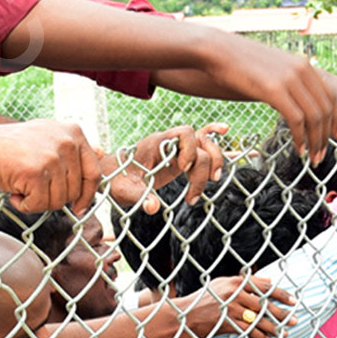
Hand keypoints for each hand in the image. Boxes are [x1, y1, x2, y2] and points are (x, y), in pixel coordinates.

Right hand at [0, 120, 103, 213]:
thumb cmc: (9, 147)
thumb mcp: (47, 138)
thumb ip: (73, 148)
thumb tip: (104, 153)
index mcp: (73, 131)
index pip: (93, 172)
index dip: (87, 195)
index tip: (79, 206)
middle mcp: (67, 141)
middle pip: (75, 192)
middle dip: (53, 197)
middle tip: (32, 187)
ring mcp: (52, 156)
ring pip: (58, 201)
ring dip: (37, 201)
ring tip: (21, 186)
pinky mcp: (36, 172)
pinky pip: (39, 205)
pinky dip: (24, 205)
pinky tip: (13, 191)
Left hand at [104, 123, 226, 212]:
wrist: (111, 176)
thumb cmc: (115, 181)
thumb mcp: (124, 190)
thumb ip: (138, 196)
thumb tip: (153, 207)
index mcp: (155, 143)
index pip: (184, 133)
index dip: (189, 149)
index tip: (182, 169)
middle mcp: (168, 141)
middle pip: (200, 142)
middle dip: (204, 166)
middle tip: (194, 194)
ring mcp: (175, 148)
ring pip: (206, 144)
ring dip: (214, 162)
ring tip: (212, 183)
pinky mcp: (180, 156)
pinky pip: (200, 139)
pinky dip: (213, 133)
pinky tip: (225, 130)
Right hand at [172, 275, 296, 337]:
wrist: (183, 315)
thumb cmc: (203, 298)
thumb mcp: (221, 283)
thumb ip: (243, 281)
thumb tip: (267, 279)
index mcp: (235, 281)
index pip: (264, 286)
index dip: (281, 293)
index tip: (293, 300)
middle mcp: (234, 294)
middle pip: (265, 304)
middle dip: (282, 313)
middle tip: (295, 320)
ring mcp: (231, 309)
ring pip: (259, 319)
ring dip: (274, 327)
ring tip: (284, 333)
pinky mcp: (227, 323)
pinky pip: (248, 331)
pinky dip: (259, 336)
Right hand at [203, 38, 335, 160]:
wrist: (216, 50)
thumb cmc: (236, 61)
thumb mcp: (269, 67)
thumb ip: (284, 81)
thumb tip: (287, 98)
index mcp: (303, 65)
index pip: (330, 96)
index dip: (333, 120)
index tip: (332, 137)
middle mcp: (302, 70)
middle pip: (325, 109)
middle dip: (325, 135)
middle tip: (321, 154)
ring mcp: (289, 79)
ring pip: (314, 117)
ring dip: (315, 141)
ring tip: (312, 157)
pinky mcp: (274, 89)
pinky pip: (296, 119)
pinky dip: (300, 137)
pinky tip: (298, 149)